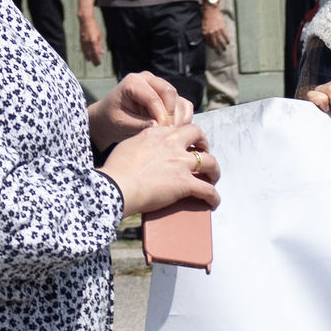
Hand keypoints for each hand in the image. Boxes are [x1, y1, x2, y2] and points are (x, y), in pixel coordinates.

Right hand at [79, 12, 103, 66]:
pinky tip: (86, 55)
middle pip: (91, 55)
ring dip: (88, 58)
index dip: (97, 59)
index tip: (98, 63)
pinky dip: (85, 53)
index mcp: (94, 41)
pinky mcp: (81, 41)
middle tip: (96, 65)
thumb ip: (101, 45)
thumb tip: (102, 53)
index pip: (96, 53)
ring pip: (86, 53)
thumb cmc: (94, 28)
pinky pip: (83, 49)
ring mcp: (84, 42)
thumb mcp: (100, 36)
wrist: (86, 21)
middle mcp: (88, 43)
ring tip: (90, 61)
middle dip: (93, 60)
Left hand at [90, 72, 191, 147]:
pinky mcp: (170, 97)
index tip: (162, 132)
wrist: (111, 118)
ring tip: (171, 134)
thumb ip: (139, 124)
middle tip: (168, 133)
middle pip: (170, 93)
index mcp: (133, 82)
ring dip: (179, 118)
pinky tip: (176, 130)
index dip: (160, 115)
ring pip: (179, 100)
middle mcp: (149, 79)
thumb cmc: (113, 119)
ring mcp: (161, 86)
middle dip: (171, 115)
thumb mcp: (122, 123)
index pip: (153, 97)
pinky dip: (184, 118)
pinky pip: (184, 105)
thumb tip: (160, 126)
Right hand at [100, 120, 217, 217]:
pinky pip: (208, 190)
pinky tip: (213, 202)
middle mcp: (172, 144)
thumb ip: (140, 141)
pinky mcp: (185, 183)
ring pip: (210, 162)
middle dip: (205, 143)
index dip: (185, 136)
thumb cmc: (116, 170)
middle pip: (198, 134)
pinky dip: (214, 197)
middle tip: (204, 153)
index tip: (186, 143)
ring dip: (214, 171)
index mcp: (157, 133)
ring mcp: (180, 163)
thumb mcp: (127, 145)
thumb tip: (144, 146)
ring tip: (212, 178)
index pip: (178, 128)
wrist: (116, 186)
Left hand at [202, 4, 229, 52]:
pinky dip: (227, 40)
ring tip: (224, 49)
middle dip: (217, 50)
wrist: (210, 10)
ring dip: (223, 46)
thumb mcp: (203, 27)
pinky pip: (225, 36)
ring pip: (221, 41)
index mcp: (205, 33)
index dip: (212, 47)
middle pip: (215, 44)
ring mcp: (217, 31)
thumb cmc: (206, 18)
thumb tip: (207, 42)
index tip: (214, 49)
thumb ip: (205, 35)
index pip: (209, 43)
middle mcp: (211, 33)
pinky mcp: (222, 28)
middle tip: (219, 53)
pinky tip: (228, 42)